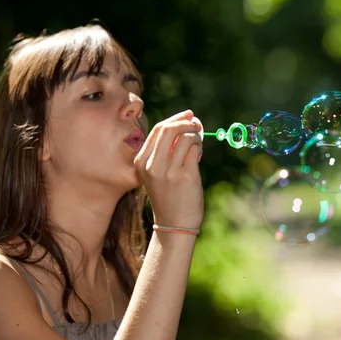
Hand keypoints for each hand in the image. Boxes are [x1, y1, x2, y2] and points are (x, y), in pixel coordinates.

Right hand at [134, 110, 203, 229]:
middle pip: (169, 129)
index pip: (157, 130)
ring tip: (198, 145)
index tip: (188, 115)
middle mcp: (152, 165)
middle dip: (186, 122)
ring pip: (185, 137)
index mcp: (141, 162)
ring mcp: (168, 171)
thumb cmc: (169, 196)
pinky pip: (195, 148)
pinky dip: (199, 146)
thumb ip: (166, 150)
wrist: (174, 224)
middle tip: (197, 123)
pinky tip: (198, 155)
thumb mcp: (158, 173)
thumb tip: (187, 123)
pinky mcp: (185, 176)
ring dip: (196, 135)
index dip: (175, 119)